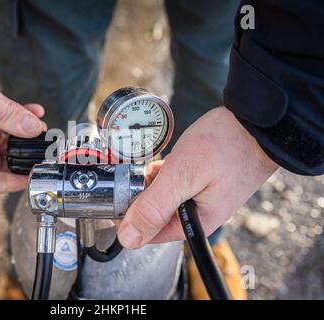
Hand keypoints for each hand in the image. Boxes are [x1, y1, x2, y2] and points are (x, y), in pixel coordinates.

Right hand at [0, 45, 46, 197]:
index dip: (6, 185)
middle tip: (41, 150)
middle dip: (20, 158)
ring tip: (40, 126)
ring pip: (3, 143)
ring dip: (23, 136)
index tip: (29, 175)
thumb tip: (34, 130)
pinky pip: (1, 123)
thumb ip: (8, 115)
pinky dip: (18, 118)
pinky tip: (33, 110)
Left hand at [117, 107, 278, 248]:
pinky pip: (175, 184)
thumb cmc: (225, 145)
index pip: (150, 233)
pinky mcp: (202, 183)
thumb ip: (154, 207)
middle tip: (143, 171)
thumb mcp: (182, 176)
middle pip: (156, 214)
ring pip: (163, 197)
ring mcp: (201, 198)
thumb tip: (129, 238)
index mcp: (196, 223)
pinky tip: (168, 162)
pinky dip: (166, 174)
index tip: (119, 193)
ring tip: (161, 164)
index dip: (130, 216)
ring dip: (154, 182)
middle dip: (143, 194)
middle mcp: (198, 215)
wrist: (256, 121)